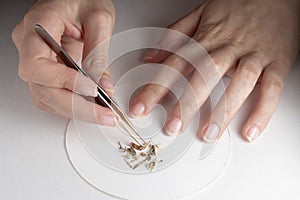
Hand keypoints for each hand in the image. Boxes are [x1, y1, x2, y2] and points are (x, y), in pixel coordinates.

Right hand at [12, 0, 115, 124]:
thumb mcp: (99, 19)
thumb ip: (99, 53)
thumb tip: (103, 86)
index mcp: (38, 26)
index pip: (38, 65)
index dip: (64, 82)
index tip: (93, 90)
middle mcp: (30, 46)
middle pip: (42, 89)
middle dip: (77, 107)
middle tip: (105, 116)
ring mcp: (37, 60)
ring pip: (46, 97)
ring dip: (76, 110)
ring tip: (102, 114)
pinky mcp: (47, 70)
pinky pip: (53, 95)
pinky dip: (73, 105)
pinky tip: (92, 106)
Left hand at [129, 0, 299, 141]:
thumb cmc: (238, 4)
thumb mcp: (201, 13)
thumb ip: (175, 35)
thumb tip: (151, 57)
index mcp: (208, 37)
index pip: (176, 64)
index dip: (156, 87)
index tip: (140, 107)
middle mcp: (229, 47)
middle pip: (205, 74)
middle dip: (186, 102)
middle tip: (172, 126)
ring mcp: (254, 55)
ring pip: (239, 82)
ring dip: (223, 110)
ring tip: (207, 133)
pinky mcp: (277, 62)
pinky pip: (271, 88)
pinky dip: (263, 110)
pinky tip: (250, 130)